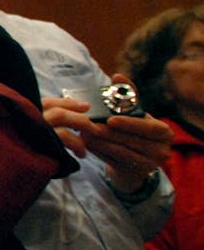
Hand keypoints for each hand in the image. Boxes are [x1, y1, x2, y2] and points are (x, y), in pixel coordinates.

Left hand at [43, 74, 172, 190]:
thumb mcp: (133, 113)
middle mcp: (162, 150)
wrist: (134, 160)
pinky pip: (115, 162)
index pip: (148, 127)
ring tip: (84, 134)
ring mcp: (150, 164)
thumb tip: (117, 76)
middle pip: (133, 140)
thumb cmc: (132, 131)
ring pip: (122, 152)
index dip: (130, 124)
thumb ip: (127, 95)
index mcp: (164, 132)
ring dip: (101, 142)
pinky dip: (100, 152)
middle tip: (89, 126)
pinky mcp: (136, 174)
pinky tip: (87, 145)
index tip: (111, 119)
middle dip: (109, 133)